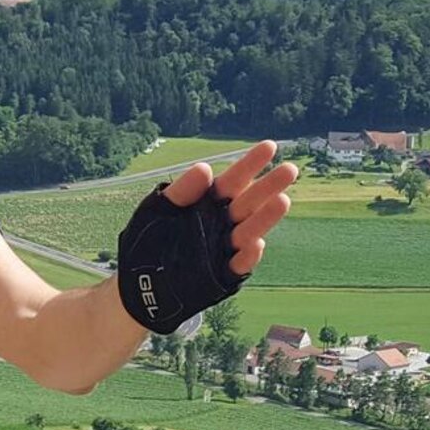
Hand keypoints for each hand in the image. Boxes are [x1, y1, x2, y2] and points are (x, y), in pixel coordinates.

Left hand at [114, 141, 297, 330]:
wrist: (139, 284)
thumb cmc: (147, 240)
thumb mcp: (156, 210)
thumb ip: (181, 192)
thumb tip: (204, 167)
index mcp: (208, 203)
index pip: (233, 180)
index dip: (251, 164)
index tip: (270, 146)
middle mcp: (222, 223)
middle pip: (249, 202)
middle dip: (269, 186)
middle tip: (290, 169)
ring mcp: (225, 248)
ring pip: (250, 231)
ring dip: (266, 217)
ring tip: (282, 201)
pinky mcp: (223, 274)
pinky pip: (239, 264)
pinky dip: (248, 256)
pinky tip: (257, 244)